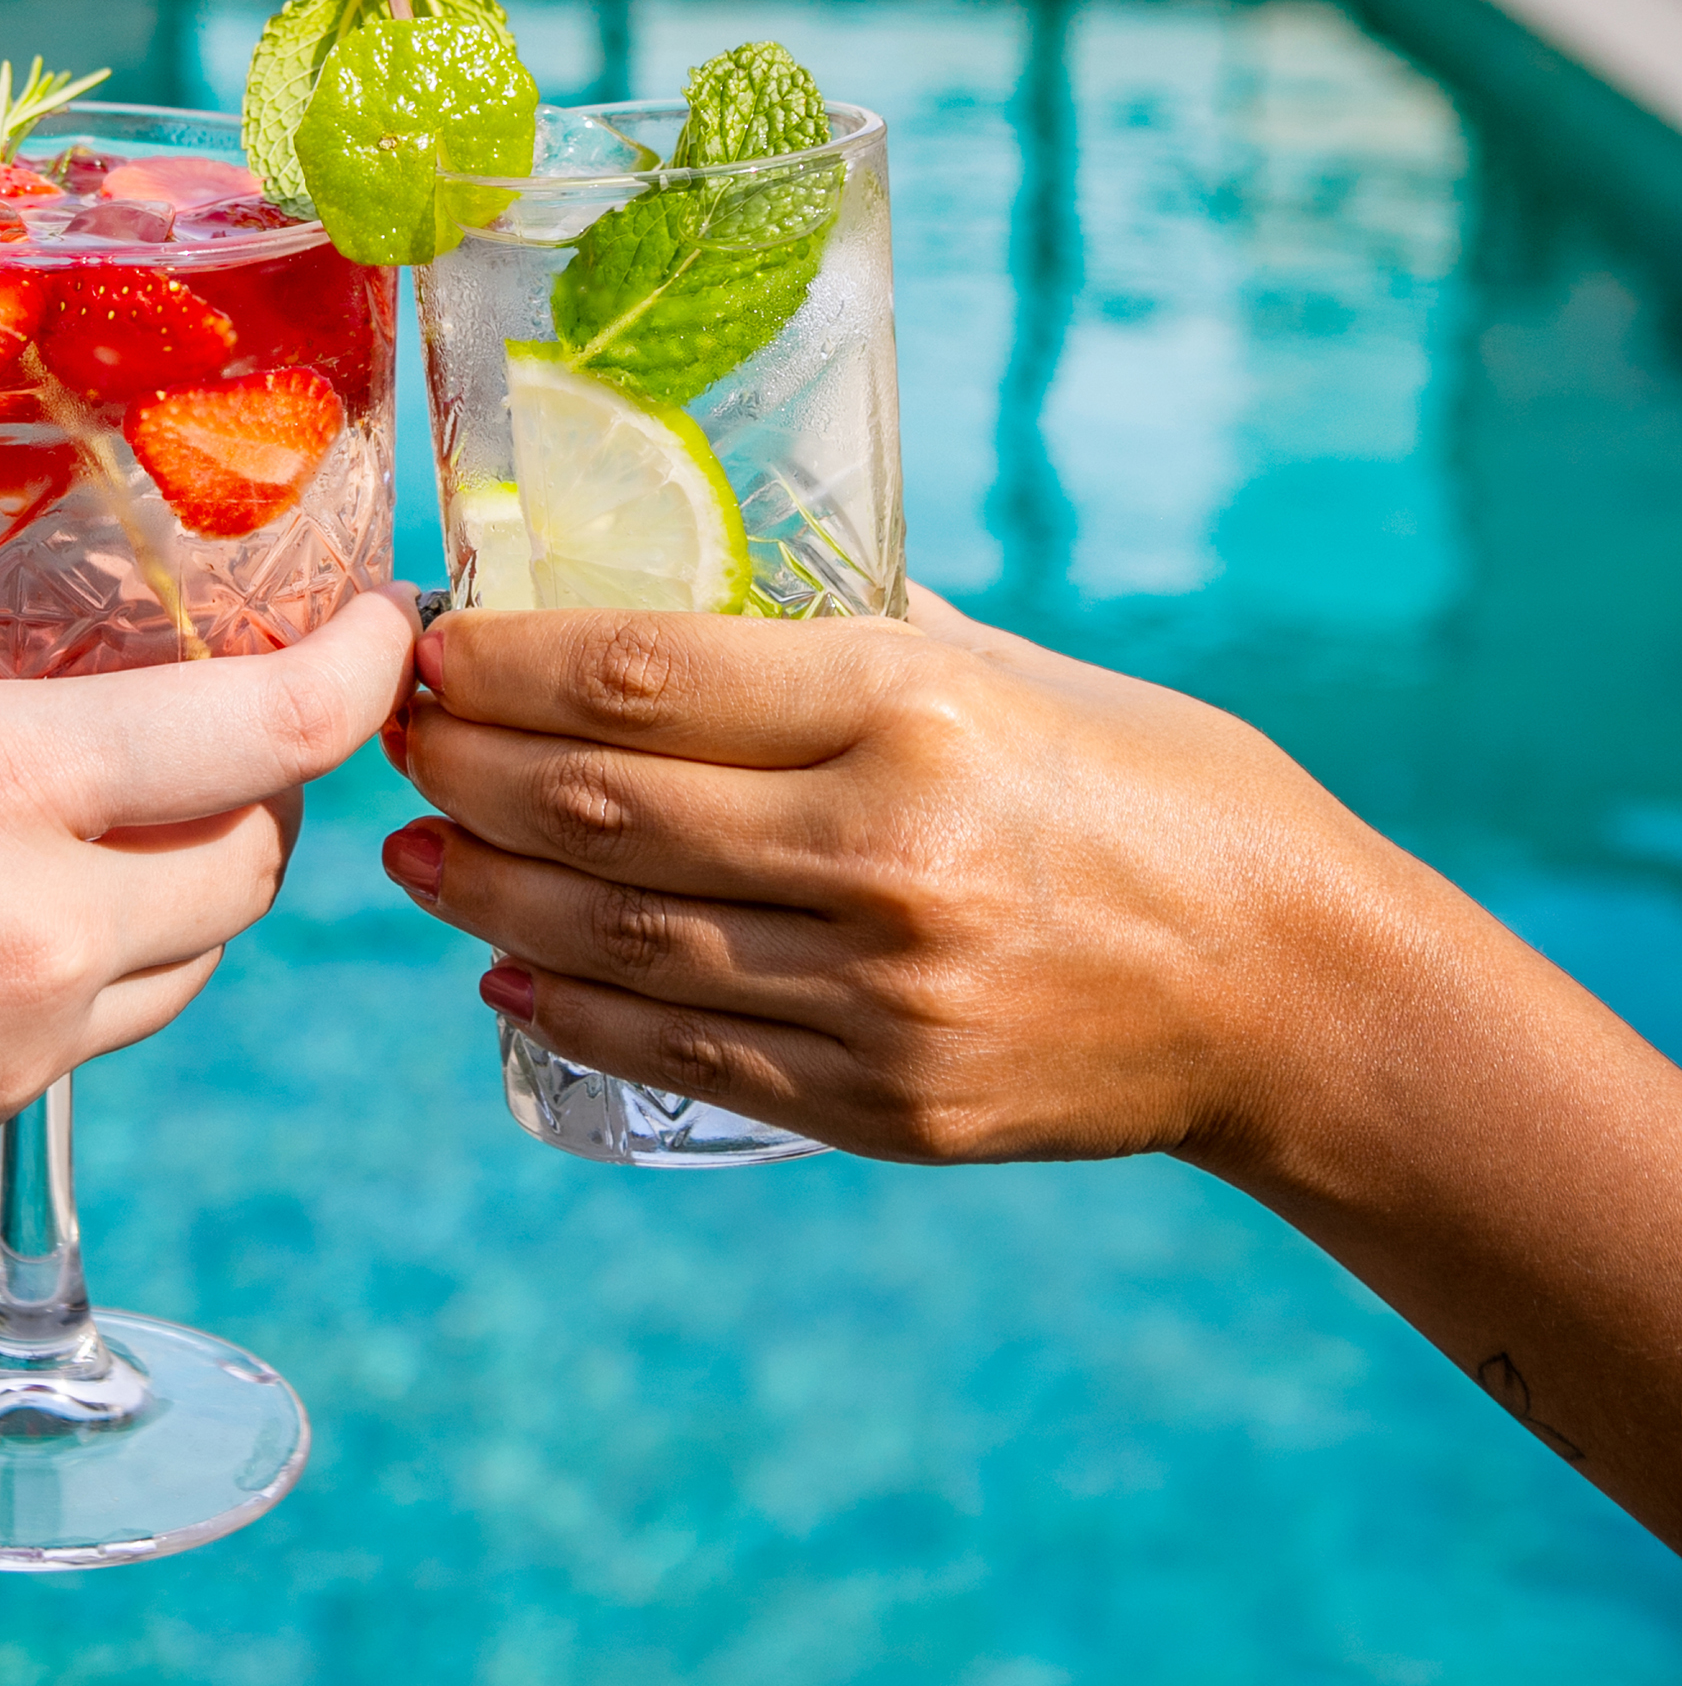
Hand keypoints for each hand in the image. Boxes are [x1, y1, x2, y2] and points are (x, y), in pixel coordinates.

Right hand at [0, 481, 419, 1264]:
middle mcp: (37, 935)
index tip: (398, 605)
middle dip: (283, 774)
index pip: (278, 733)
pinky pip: (90, 1033)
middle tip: (250, 687)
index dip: (371, 665)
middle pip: (260, 858)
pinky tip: (21, 895)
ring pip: (190, 962)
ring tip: (147, 791)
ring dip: (200, 875)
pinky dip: (106, 958)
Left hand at [377, 593, 1407, 1169]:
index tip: (427, 643)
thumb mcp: (1013, 664)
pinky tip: (506, 973)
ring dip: (487, 891)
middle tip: (391, 736)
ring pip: (617, 943)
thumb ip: (845, 633)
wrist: (1294, 988)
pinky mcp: (892, 1109)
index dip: (500, 662)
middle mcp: (886, 855)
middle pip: (601, 807)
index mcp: (915, 709)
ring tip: (414, 851)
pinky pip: (688, 1056)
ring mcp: (884, 999)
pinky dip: (573, 1012)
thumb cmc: (1153, 784)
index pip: (640, 675)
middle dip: (464, 766)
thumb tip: (672, 576)